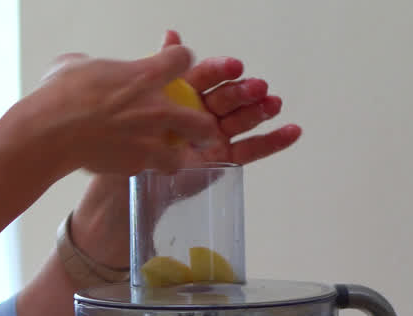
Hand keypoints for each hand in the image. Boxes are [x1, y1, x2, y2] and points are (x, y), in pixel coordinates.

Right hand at [12, 45, 221, 177]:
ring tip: (165, 157)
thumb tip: (91, 70)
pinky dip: (143, 169)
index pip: (183, 59)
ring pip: (180, 156)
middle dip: (203, 127)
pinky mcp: (135, 164)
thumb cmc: (59, 96)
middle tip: (196, 129)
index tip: (173, 67)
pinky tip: (132, 164)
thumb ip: (95, 67)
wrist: (50, 132)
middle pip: (202, 121)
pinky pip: (149, 169)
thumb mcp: (76, 66)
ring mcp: (148, 140)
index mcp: (145, 76)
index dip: (179, 62)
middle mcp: (156, 109)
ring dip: (175, 157)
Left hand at [68, 30, 302, 269]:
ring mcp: (215, 136)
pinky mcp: (225, 160)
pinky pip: (251, 149)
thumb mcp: (140, 99)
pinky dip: (273, 141)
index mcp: (184, 94)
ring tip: (273, 103)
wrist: (120, 182)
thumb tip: (171, 36)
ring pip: (243, 120)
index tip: (233, 66)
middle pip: (228, 98)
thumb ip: (159, 67)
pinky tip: (292, 131)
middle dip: (244, 91)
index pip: (207, 77)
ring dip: (261, 110)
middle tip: (256, 86)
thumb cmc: (126, 139)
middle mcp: (202, 113)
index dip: (221, 71)